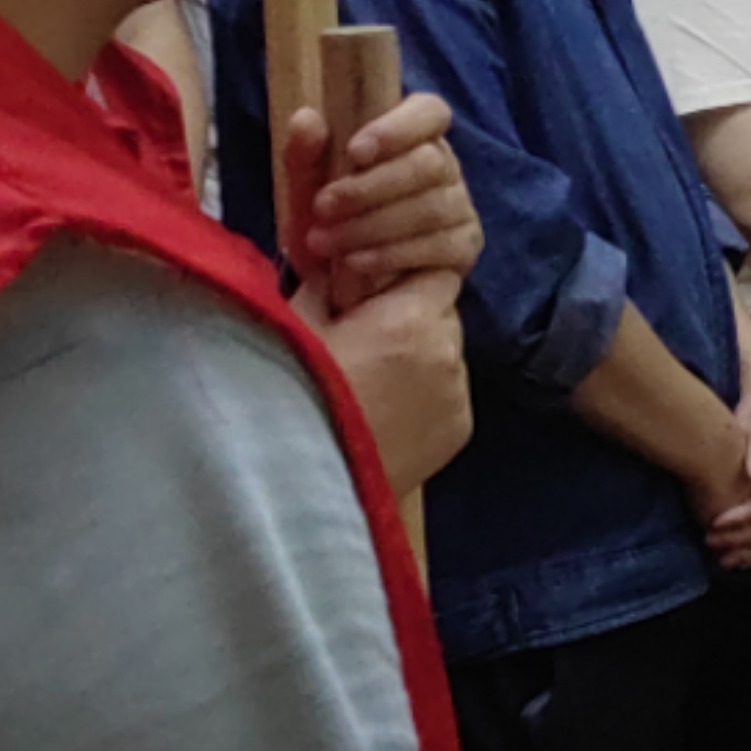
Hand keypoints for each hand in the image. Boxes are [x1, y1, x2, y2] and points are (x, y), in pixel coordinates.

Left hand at [281, 91, 481, 313]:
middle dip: (370, 188)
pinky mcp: (465, 245)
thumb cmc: (326, 222)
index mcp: (411, 137)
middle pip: (429, 163)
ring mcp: (460, 206)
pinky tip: (355, 262)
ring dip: (371, 226)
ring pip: (431, 207)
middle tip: (323, 208)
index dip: (398, 128)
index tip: (355, 152)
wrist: (331, 284)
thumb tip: (307, 119)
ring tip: (325, 242)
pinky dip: (391, 255)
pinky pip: (439, 245)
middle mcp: (444, 166)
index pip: (429, 111)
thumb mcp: (304, 189)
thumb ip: (303, 154)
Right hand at [301, 265, 472, 495]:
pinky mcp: (460, 429)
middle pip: (442, 314)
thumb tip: (337, 266)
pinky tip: (385, 415)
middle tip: (366, 342)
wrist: (303, 484)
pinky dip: (427, 396)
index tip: (374, 297)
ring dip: (420, 358)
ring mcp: (458, 394)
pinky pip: (449, 394)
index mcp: (412, 317)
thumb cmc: (291, 396)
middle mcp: (448, 351)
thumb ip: (325, 287)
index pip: (436, 273)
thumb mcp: (296, 328)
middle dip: (411, 319)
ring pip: (447, 355)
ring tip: (371, 385)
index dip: (406, 280)